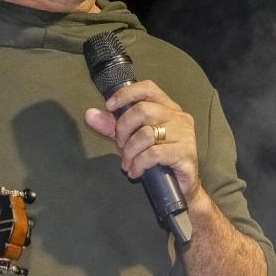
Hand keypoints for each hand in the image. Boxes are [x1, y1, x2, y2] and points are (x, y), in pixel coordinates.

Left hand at [84, 79, 204, 201]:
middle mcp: (179, 118)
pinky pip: (153, 154)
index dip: (126, 94)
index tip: (110, 106)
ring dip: (130, 152)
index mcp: (168, 109)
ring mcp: (184, 135)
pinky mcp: (185, 153)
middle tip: (121, 145)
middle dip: (123, 129)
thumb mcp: (132, 139)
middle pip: (143, 110)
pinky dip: (139, 164)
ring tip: (128, 163)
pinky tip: (136, 171)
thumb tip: (90, 114)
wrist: (182, 187)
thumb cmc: (160, 160)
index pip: (148, 88)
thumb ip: (113, 126)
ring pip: (146, 134)